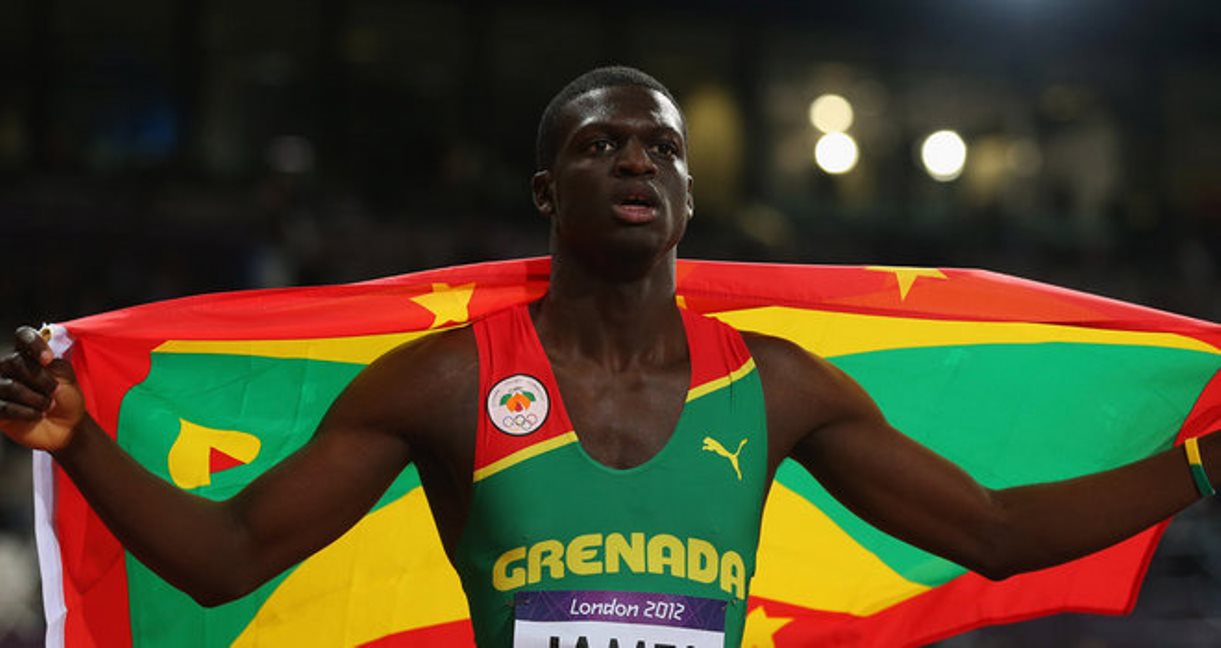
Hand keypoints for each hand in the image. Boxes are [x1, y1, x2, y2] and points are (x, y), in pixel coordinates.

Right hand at [0, 326, 84, 451]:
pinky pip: (4, 407)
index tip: (48, 360)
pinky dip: (26, 413)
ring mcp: (0, 387)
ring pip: (10, 386)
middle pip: (15, 361)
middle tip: (54, 391)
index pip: (23, 335)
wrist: (66, 427)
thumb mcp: (67, 378)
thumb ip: (54, 364)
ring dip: (36, 398)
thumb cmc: (66, 398)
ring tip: (48, 406)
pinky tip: (37, 415)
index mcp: (29, 354)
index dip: (33, 344)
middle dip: (40, 378)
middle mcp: (9, 367)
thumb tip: (41, 363)